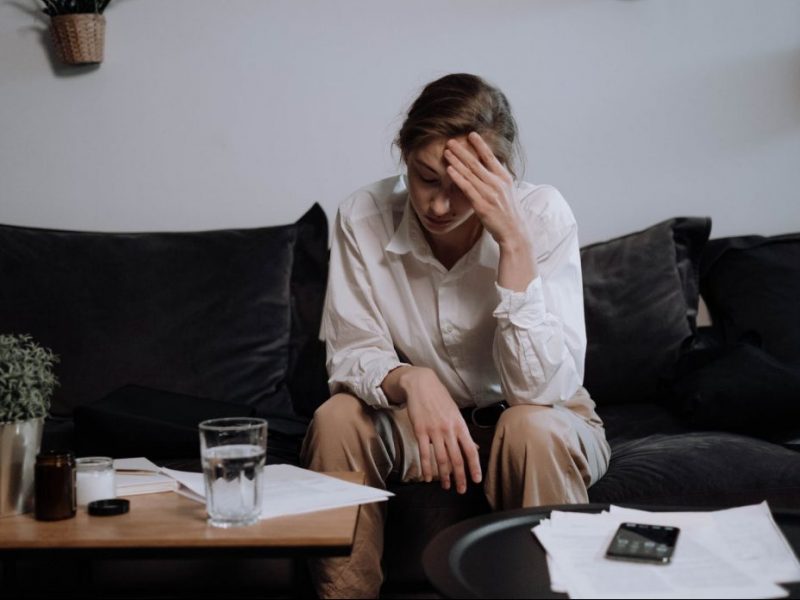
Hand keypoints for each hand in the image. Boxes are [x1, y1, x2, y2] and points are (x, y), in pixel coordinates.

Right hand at [399, 367, 480, 492]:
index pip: (470, 450)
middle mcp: (449, 429)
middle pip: (456, 458)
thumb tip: (475, 447)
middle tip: (461, 490)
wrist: (421, 384)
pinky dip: (426, 467)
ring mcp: (434, 431)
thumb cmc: (440, 398)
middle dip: (460, 477)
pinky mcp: (420, 431)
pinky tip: (428, 477)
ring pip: (441, 459)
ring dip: (444, 475)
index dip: (474, 466)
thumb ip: (463, 432)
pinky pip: (424, 453)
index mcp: (460, 425)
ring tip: (446, 486)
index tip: (476, 480)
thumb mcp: (455, 413)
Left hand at [445, 132, 536, 290]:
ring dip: (457, 161)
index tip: (471, 134)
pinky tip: (449, 169)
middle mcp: (497, 183)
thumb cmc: (509, 213)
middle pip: (477, 162)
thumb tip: (489, 170)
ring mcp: (489, 193)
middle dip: (463, 150)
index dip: (480, 145)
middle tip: (451, 140)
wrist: (514, 232)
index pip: (491, 157)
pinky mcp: (481, 204)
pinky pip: (467, 188)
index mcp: (504, 178)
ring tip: (447, 151)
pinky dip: (458, 177)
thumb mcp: (507, 192)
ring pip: (470, 173)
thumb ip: (497, 180)